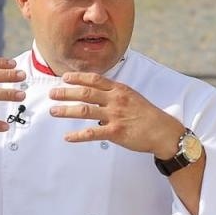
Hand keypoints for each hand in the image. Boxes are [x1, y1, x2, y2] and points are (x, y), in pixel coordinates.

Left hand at [48, 73, 183, 155]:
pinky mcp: (116, 132)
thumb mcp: (132, 96)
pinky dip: (78, 135)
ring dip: (66, 110)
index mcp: (119, 90)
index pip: (95, 79)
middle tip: (52, 94)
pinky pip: (92, 133)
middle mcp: (115, 100)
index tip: (65, 78)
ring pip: (85, 111)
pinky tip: (67, 137)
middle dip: (66, 92)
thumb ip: (114, 94)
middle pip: (86, 93)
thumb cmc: (147, 114)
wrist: (163, 131)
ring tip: (53, 111)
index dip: (78, 77)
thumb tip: (96, 94)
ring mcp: (115, 116)